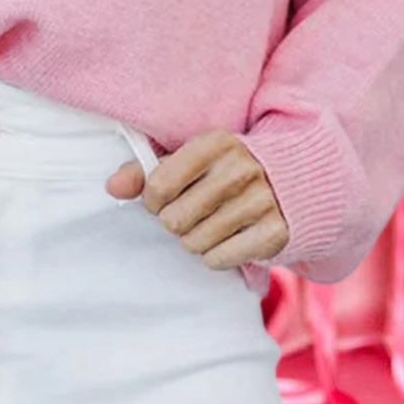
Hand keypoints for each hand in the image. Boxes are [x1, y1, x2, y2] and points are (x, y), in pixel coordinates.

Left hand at [105, 129, 289, 270]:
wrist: (292, 183)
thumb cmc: (224, 172)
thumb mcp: (188, 161)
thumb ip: (145, 172)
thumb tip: (111, 187)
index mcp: (215, 143)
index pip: (158, 185)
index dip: (153, 199)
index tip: (165, 197)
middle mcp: (240, 169)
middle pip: (174, 220)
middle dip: (175, 222)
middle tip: (192, 213)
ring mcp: (261, 201)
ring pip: (194, 243)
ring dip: (195, 240)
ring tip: (212, 224)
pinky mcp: (274, 232)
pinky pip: (218, 259)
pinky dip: (217, 255)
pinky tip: (230, 238)